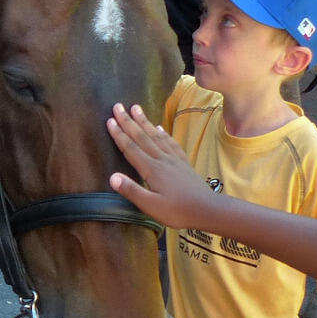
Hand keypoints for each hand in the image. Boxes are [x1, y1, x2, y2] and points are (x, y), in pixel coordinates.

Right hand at [106, 103, 215, 229]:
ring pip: (156, 135)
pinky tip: (159, 127)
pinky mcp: (183, 162)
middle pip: (142, 137)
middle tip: (118, 106)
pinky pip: (170, 143)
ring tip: (136, 108)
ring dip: (144, 121)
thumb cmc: (177, 211)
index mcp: (151, 169)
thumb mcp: (151, 206)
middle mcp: (161, 159)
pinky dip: (163, 133)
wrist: (207, 209)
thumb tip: (112, 177)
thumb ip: (131, 190)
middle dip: (128, 121)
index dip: (119, 134)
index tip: (109, 120)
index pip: (131, 148)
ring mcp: (174, 159)